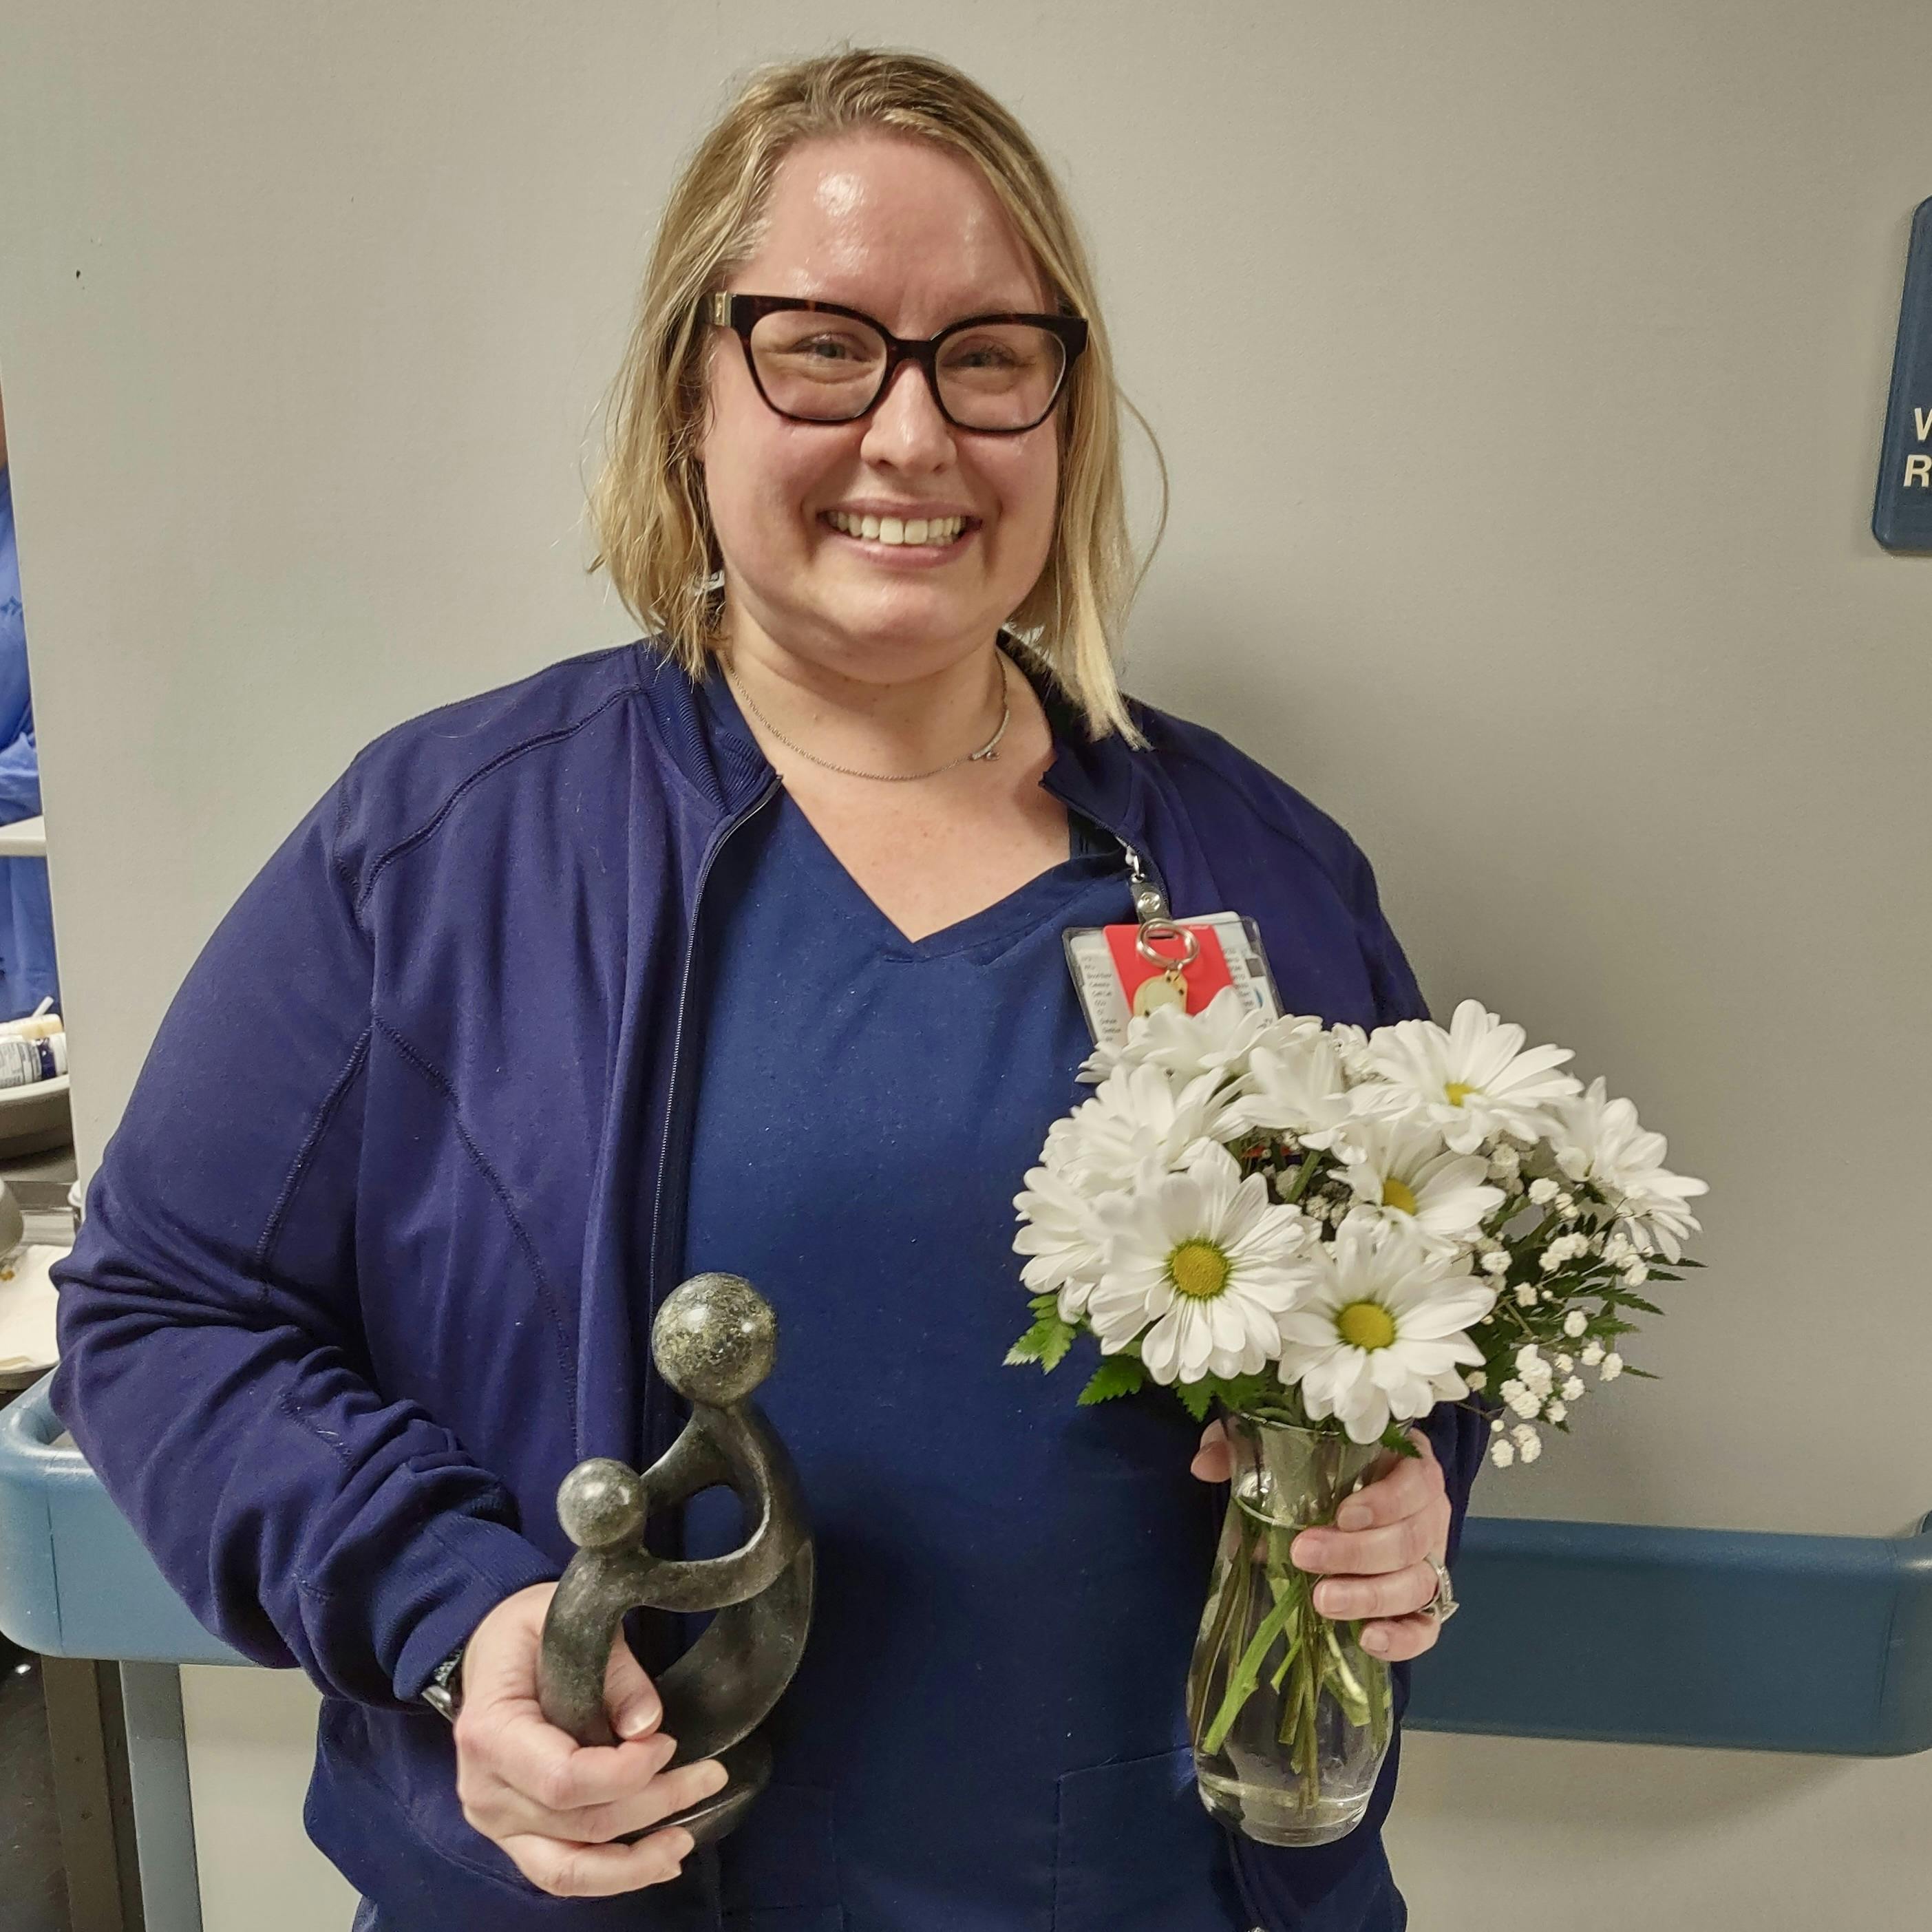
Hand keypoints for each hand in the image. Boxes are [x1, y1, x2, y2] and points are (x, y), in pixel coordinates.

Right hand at [452, 1581, 727, 1896]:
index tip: (668, 1744)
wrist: (490, 1656)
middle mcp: (485, 1791)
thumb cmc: (525, 1632)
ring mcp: (498, 1822)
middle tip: (710, 1775)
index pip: (562, 1779)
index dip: (624, 1773)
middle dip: (654, 1804)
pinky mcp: (517, 1835)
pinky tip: (659, 1862)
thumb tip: (647, 1725)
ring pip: (570, 1868)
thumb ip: (612, 1669)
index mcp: (490, 1734)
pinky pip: (562, 1873)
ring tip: (687, 1838)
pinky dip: (611, 1876)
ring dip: (636, 1862)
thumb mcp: (563, 1617)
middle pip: (579, 1823)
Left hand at [1190, 1422, 1451, 1661]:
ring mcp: (1431, 1561)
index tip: (1341, 1514)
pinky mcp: (1426, 1602)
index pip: (1412, 1483)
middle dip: (1356, 1553)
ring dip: (1369, 1596)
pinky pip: (1427, 1627)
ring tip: (1322, 1601)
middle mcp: (1429, 1515)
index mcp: (1408, 1468)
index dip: (1383, 1501)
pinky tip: (1367, 1639)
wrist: (1369, 1494)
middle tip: (1305, 1555)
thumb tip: (1204, 1464)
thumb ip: (1249, 1444)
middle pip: (1409, 1540)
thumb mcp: (1292, 1444)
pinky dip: (1402, 1638)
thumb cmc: (1333, 1463)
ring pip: (1417, 1584)